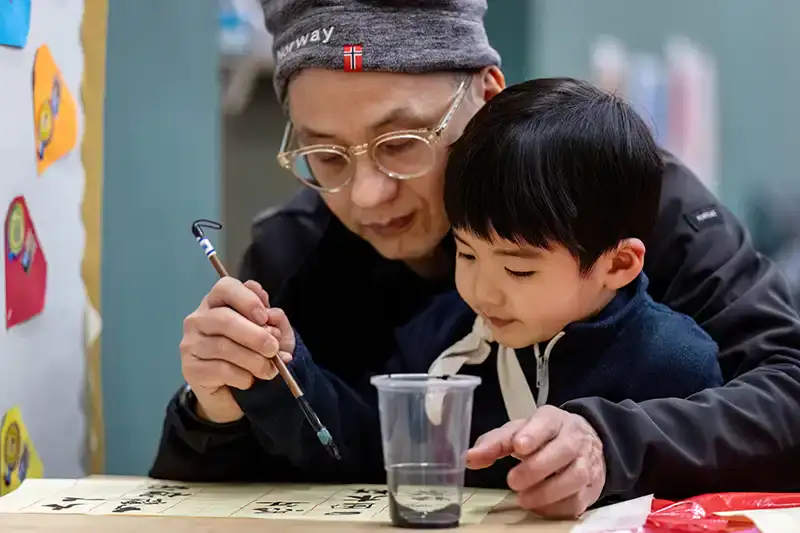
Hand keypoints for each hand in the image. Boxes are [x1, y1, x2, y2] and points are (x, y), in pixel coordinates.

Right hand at [180, 277, 292, 422]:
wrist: (235, 391)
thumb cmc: (253, 355)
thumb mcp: (272, 335)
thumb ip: (275, 320)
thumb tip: (273, 314)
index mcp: (217, 302)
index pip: (225, 287)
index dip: (248, 300)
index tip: (265, 317)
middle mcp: (198, 319)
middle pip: (224, 319)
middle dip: (255, 336)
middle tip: (273, 349)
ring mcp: (191, 344)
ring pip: (223, 347)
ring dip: (253, 360)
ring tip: (269, 370)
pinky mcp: (190, 369)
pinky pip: (220, 370)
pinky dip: (242, 376)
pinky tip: (249, 380)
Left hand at [465, 406, 605, 518]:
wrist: (583, 443)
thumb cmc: (543, 437)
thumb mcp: (517, 433)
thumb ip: (494, 443)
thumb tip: (470, 458)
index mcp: (553, 419)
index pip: (546, 422)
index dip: (533, 434)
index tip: (518, 446)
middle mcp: (574, 438)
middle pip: (563, 450)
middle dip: (536, 468)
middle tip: (512, 481)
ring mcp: (587, 462)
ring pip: (575, 476)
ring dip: (547, 491)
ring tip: (524, 499)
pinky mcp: (591, 487)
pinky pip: (578, 499)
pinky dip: (557, 506)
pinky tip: (540, 506)